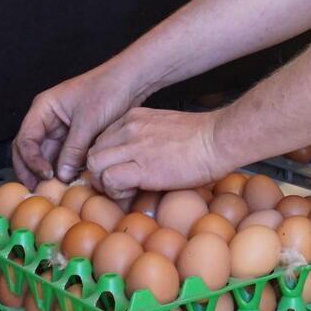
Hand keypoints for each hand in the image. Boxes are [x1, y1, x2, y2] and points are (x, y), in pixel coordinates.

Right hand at [12, 67, 141, 184]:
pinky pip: (63, 157)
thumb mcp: (88, 120)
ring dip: (48, 172)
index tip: (45, 174)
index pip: (26, 139)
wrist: (130, 82)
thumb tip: (62, 175)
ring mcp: (60, 130)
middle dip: (31, 171)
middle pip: (29, 150)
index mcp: (43, 109)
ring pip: (46, 156)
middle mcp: (47, 120)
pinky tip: (68, 183)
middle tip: (38, 190)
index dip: (31, 159)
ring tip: (53, 191)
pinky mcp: (74, 139)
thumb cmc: (107, 90)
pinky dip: (64, 169)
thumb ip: (74, 149)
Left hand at [85, 107, 227, 194]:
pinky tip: (131, 191)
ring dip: (104, 182)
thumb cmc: (200, 138)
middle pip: (93, 152)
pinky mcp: (142, 166)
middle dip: (99, 172)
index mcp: (134, 118)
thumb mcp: (164, 128)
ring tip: (124, 189)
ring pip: (95, 164)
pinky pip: (109, 179)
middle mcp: (129, 128)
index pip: (102, 139)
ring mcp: (133, 146)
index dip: (106, 159)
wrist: (218, 139)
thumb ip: (145, 138)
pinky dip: (114, 190)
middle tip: (117, 184)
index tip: (118, 171)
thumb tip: (136, 158)